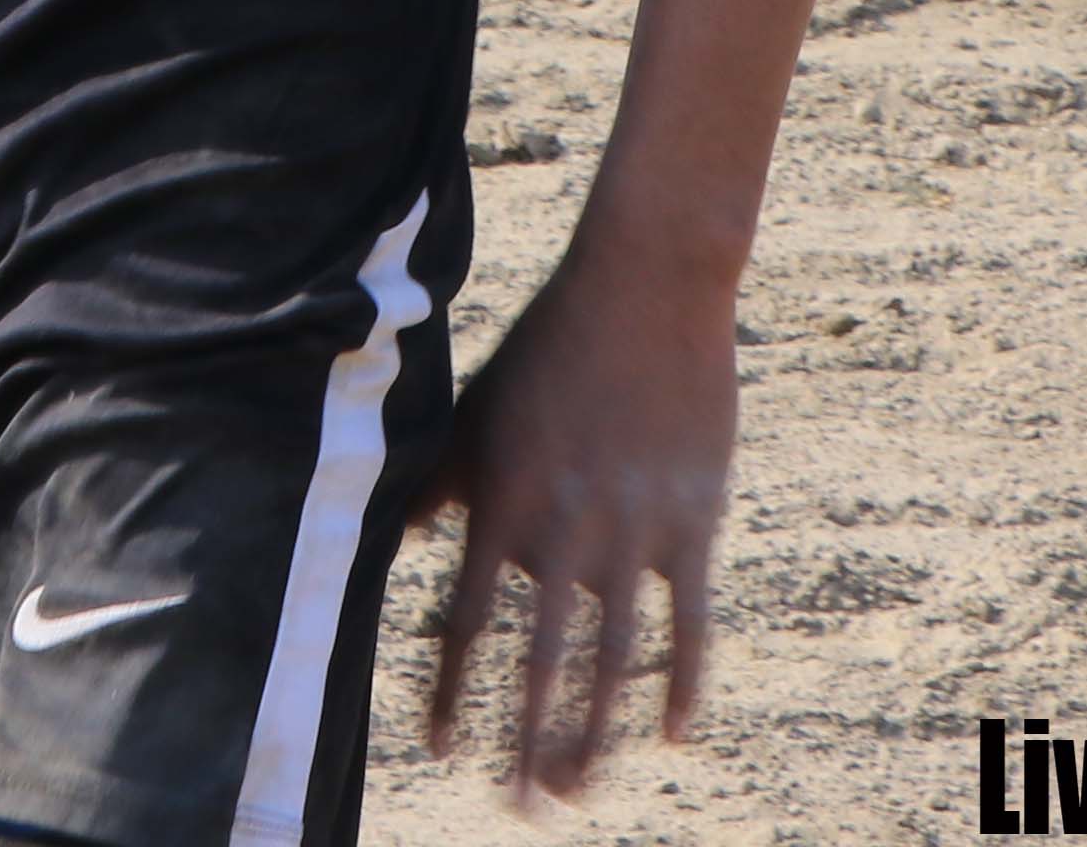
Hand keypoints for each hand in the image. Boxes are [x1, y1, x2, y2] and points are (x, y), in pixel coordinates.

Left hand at [416, 237, 740, 804]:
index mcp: (502, 508)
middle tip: (521, 806)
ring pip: (614, 663)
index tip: (442, 753)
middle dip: (526, 744)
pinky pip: (688, 625)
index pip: (467, 626)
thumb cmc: (547, 346)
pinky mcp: (692, 524)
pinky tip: (672, 735)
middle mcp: (562, 534)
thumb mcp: (475, 411)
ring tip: (581, 790)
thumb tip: (394, 532)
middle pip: (541, 666)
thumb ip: (439, 483)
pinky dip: (683, 685)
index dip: (454, 695)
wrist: (643, 290)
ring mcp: (632, 534)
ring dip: (596, 735)